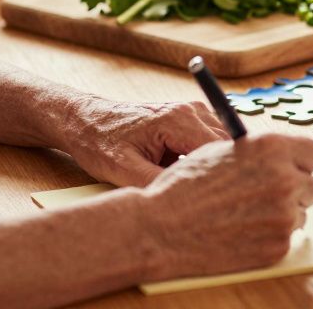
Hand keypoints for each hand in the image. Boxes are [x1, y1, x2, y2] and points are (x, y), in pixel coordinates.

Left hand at [59, 97, 227, 186]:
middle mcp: (192, 111)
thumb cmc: (99, 141)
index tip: (217, 201)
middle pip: (228, 147)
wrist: (84, 120)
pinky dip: (202, 160)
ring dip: (210, 167)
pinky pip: (210, 143)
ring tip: (190, 188)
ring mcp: (193, 112)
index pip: (221, 151)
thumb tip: (186, 200)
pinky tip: (182, 176)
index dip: (221, 178)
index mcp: (179, 120)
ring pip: (222, 146)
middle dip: (219, 173)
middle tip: (207, 202)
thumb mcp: (123, 170)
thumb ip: (158, 183)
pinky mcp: (189, 119)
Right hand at [138, 134, 312, 280]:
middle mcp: (284, 179)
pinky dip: (269, 237)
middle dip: (294, 190)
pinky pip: (287, 238)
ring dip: (281, 214)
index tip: (291, 168)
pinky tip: (241, 232)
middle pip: (312, 186)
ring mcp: (284, 215)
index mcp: (272, 149)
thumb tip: (282, 155)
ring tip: (244, 215)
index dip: (300, 161)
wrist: (161, 229)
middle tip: (267, 195)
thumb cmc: (184, 187)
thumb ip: (258, 151)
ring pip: (301, 213)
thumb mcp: (221, 151)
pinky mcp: (278, 246)